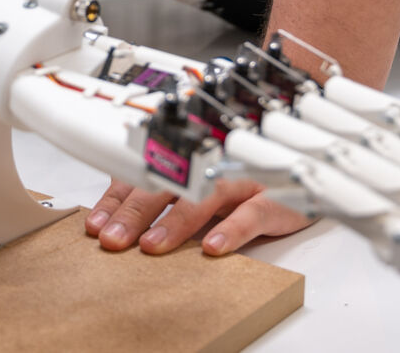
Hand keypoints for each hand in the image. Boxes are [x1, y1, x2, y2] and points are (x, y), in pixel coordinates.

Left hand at [84, 177, 313, 254]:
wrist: (304, 154)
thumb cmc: (244, 171)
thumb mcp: (199, 179)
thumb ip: (166, 191)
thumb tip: (120, 217)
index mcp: (188, 154)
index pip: (145, 174)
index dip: (117, 199)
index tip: (96, 223)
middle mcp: (211, 160)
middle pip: (167, 184)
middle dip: (135, 213)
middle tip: (112, 239)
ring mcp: (242, 176)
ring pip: (205, 196)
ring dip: (176, 221)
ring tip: (153, 245)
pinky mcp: (275, 196)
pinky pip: (253, 212)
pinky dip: (233, 228)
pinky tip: (213, 245)